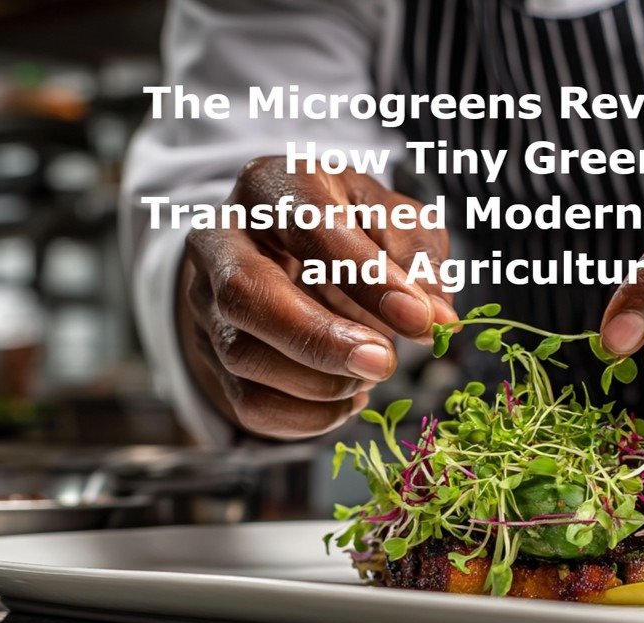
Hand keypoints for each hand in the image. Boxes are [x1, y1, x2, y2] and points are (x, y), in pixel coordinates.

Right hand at [179, 158, 455, 438]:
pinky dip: (308, 416)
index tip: (420, 318)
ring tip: (372, 373)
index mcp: (271, 186)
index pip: (310, 225)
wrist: (291, 255)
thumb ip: (418, 258)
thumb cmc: (349, 229)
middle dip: (321, 339)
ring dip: (320, 381)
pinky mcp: (209, 354)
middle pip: (246, 293)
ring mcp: (205, 300)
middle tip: (385, 363)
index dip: (366, 276)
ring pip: (243, 354)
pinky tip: (347, 399)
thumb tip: (439, 317)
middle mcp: (221, 238)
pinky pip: (248, 402)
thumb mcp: (392, 221)